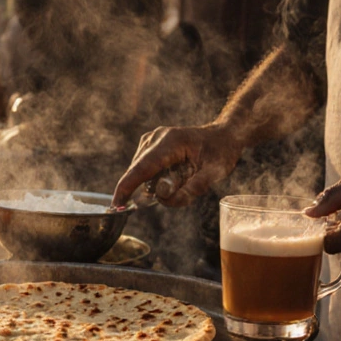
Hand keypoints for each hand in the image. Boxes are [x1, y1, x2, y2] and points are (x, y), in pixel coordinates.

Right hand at [112, 123, 244, 207]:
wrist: (224, 135)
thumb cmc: (221, 152)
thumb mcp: (215, 172)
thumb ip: (193, 188)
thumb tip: (167, 200)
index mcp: (170, 142)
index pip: (142, 167)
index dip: (127, 187)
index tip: (116, 204)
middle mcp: (156, 138)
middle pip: (140, 172)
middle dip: (153, 189)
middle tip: (183, 187)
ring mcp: (151, 139)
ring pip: (142, 172)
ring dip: (158, 184)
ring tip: (185, 177)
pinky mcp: (150, 145)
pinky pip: (145, 169)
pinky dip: (156, 179)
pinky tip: (176, 175)